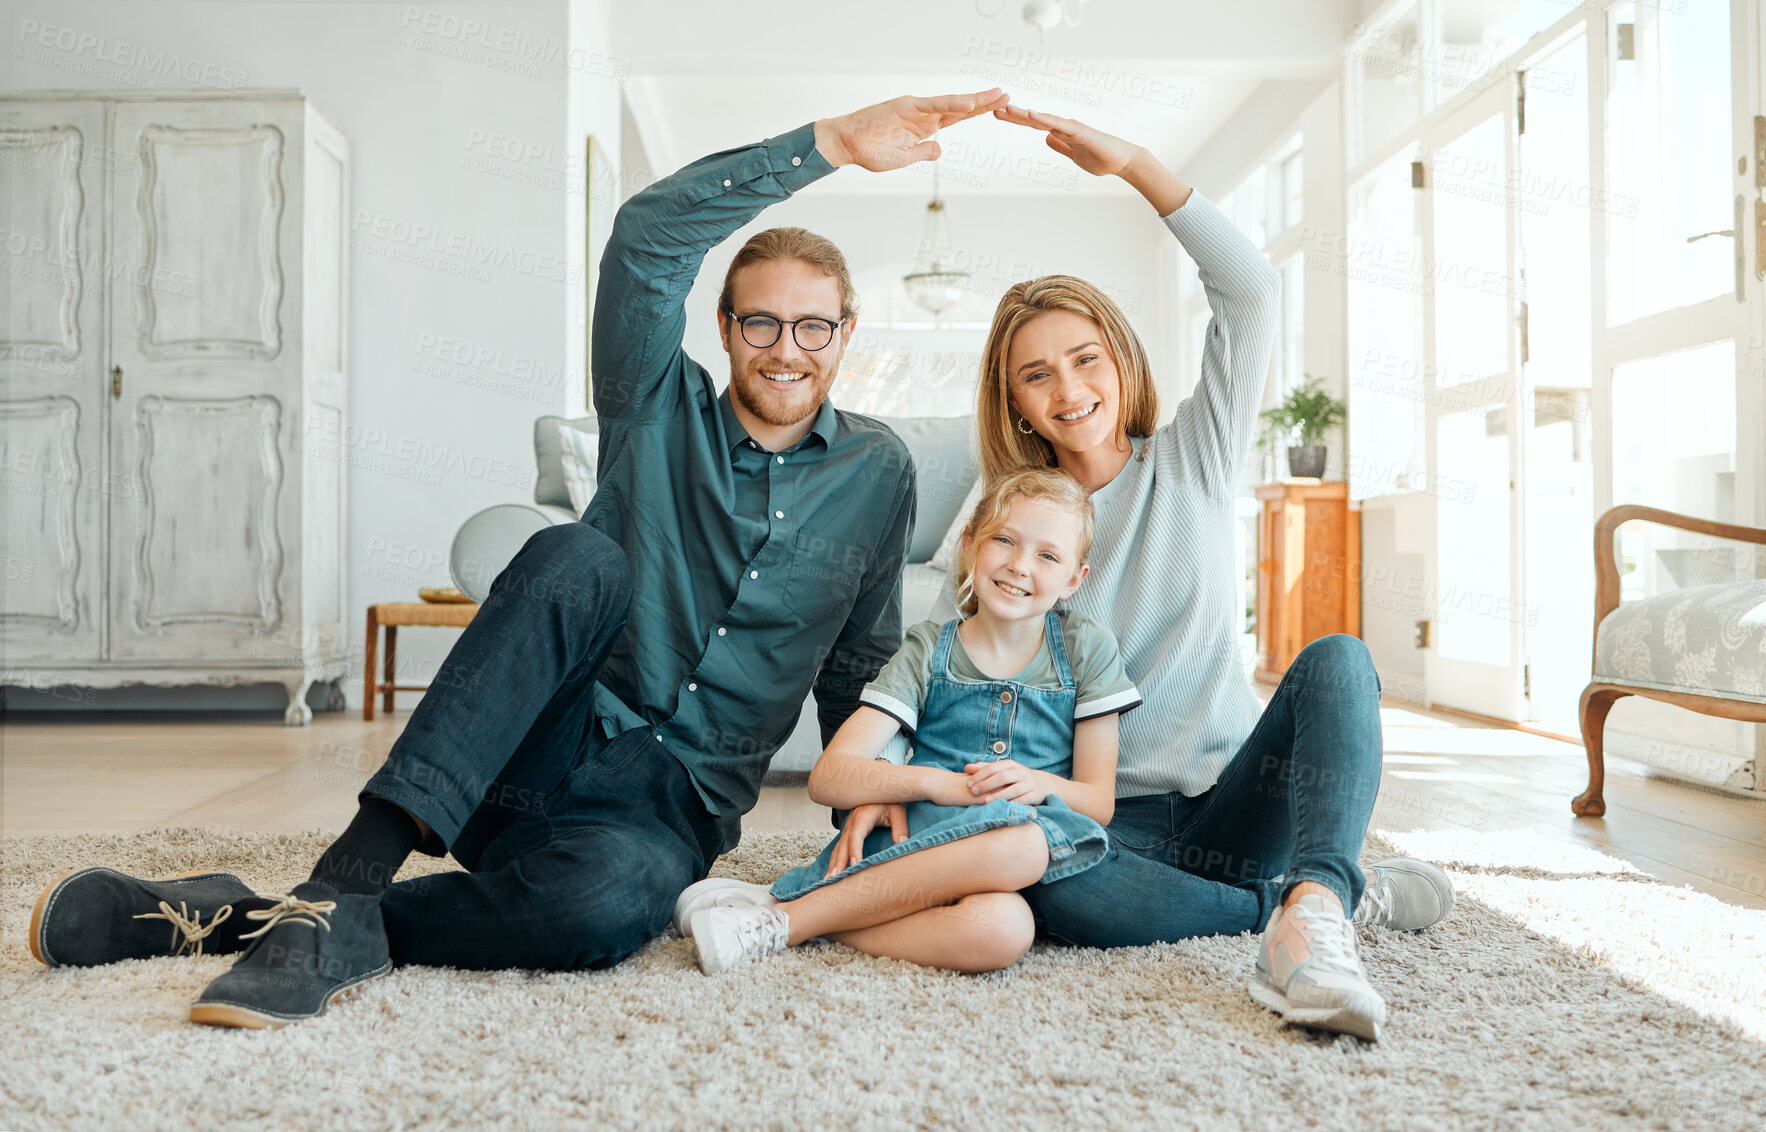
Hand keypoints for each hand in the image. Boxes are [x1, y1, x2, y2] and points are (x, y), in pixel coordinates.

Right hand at [815, 89, 1008, 171]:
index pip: (957, 118)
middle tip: (1007, 95)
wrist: (847, 146)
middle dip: (984, 102)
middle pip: (960, 107)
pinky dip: (952, 104)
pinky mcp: (906, 107)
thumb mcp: (905, 158)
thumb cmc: (871, 152)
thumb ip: (924, 152)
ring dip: (975, 100)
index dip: (978, 112)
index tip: (998, 108)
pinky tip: (970, 104)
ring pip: (951, 103)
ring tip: (997, 95)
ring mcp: (916, 109)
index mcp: (925, 127)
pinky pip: (934, 105)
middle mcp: (923, 115)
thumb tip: (940, 149)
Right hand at [825, 802, 907, 877]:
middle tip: (833, 880)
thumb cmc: (889, 801)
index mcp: (862, 817)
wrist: (878, 790)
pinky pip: (838, 849)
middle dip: (838, 864)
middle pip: (842, 846)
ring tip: (827, 882)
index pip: (855, 836)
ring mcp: (847, 829)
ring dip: (833, 865)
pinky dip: (834, 861)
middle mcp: (851, 824)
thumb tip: (902, 844)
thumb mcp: (897, 811)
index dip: (855, 851)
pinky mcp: (848, 834)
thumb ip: (900, 827)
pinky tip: (831, 874)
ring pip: (837, 849)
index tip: (855, 865)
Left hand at [964, 759, 1049, 805]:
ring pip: (1013, 789)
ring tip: (985, 801)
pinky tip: (1002, 808)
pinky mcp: (1035, 795)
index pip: (993, 767)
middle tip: (973, 792)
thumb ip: (985, 768)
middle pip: (1002, 777)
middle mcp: (1021, 772)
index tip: (967, 784)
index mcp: (1011, 764)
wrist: (1042, 783)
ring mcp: (1029, 783)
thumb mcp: (1002, 770)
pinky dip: (1013, 804)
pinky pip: (1024, 800)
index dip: (980, 775)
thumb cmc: (1015, 777)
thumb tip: (966, 767)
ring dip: (999, 795)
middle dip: (987, 784)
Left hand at [991, 103, 1142, 177]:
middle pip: (1034, 119)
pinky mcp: (1080, 132)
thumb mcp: (1073, 154)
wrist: (1122, 162)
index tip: (999, 115)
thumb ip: (1060, 145)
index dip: (1017, 120)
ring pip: (1044, 119)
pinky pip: (1059, 125)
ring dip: (1025, 115)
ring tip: (1007, 110)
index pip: (1034, 125)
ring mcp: (1071, 128)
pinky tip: (1031, 115)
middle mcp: (1064, 126)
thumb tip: (1046, 138)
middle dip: (1014, 115)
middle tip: (993, 108)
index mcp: (1061, 132)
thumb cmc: (1101, 158)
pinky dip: (1045, 119)